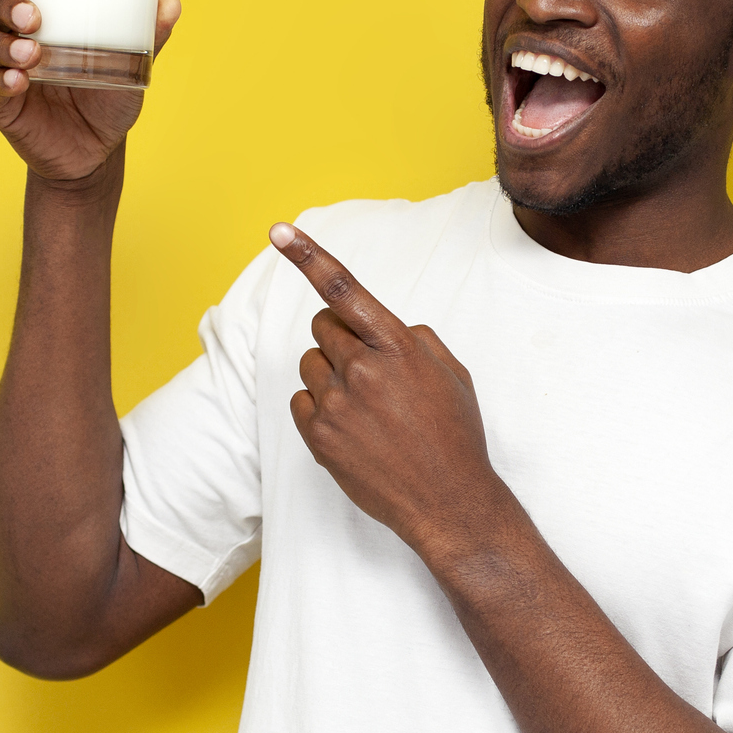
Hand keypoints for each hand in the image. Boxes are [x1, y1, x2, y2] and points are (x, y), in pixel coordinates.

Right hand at [0, 0, 181, 191]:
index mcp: (34, 12)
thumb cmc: (107, 93)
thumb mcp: (131, 64)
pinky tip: (18, 81)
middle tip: (34, 16)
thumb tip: (171, 2)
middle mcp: (7, 35)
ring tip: (31, 53)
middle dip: (3, 3)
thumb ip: (148, 35)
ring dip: (0, 44)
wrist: (98, 148)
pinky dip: (0, 82)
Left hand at [273, 223, 508, 556]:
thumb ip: (413, 338)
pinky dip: (319, 407)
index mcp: (397, 347)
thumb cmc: (454, 436)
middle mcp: (362, 370)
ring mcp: (336, 405)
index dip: (307, 255)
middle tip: (366, 367)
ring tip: (366, 407)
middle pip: (322, 327)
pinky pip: (301, 401)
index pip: (343, 289)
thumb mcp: (450, 373)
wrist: (448, 502)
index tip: (278, 230)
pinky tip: (352, 428)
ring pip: (310, 364)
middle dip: (339, 337)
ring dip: (330, 375)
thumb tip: (381, 327)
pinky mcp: (318, 436)